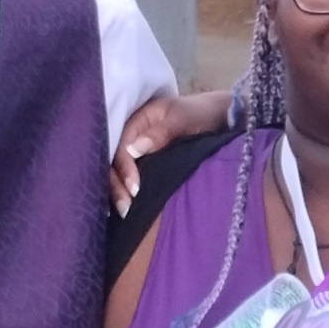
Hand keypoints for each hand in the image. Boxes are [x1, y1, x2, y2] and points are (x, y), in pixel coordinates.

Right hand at [108, 84, 234, 213]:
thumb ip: (161, 132)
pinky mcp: (142, 161)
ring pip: (116, 170)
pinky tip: (125, 207)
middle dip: (116, 185)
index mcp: (137, 121)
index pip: (121, 146)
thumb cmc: (199, 115)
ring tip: (124, 212)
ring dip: (117, 191)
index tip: (135, 189)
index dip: (125, 168)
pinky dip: (124, 190)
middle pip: (113, 161)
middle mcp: (131, 135)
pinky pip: (127, 175)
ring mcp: (135, 149)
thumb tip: (134, 150)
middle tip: (125, 208)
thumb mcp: (183, 119)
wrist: (215, 117)